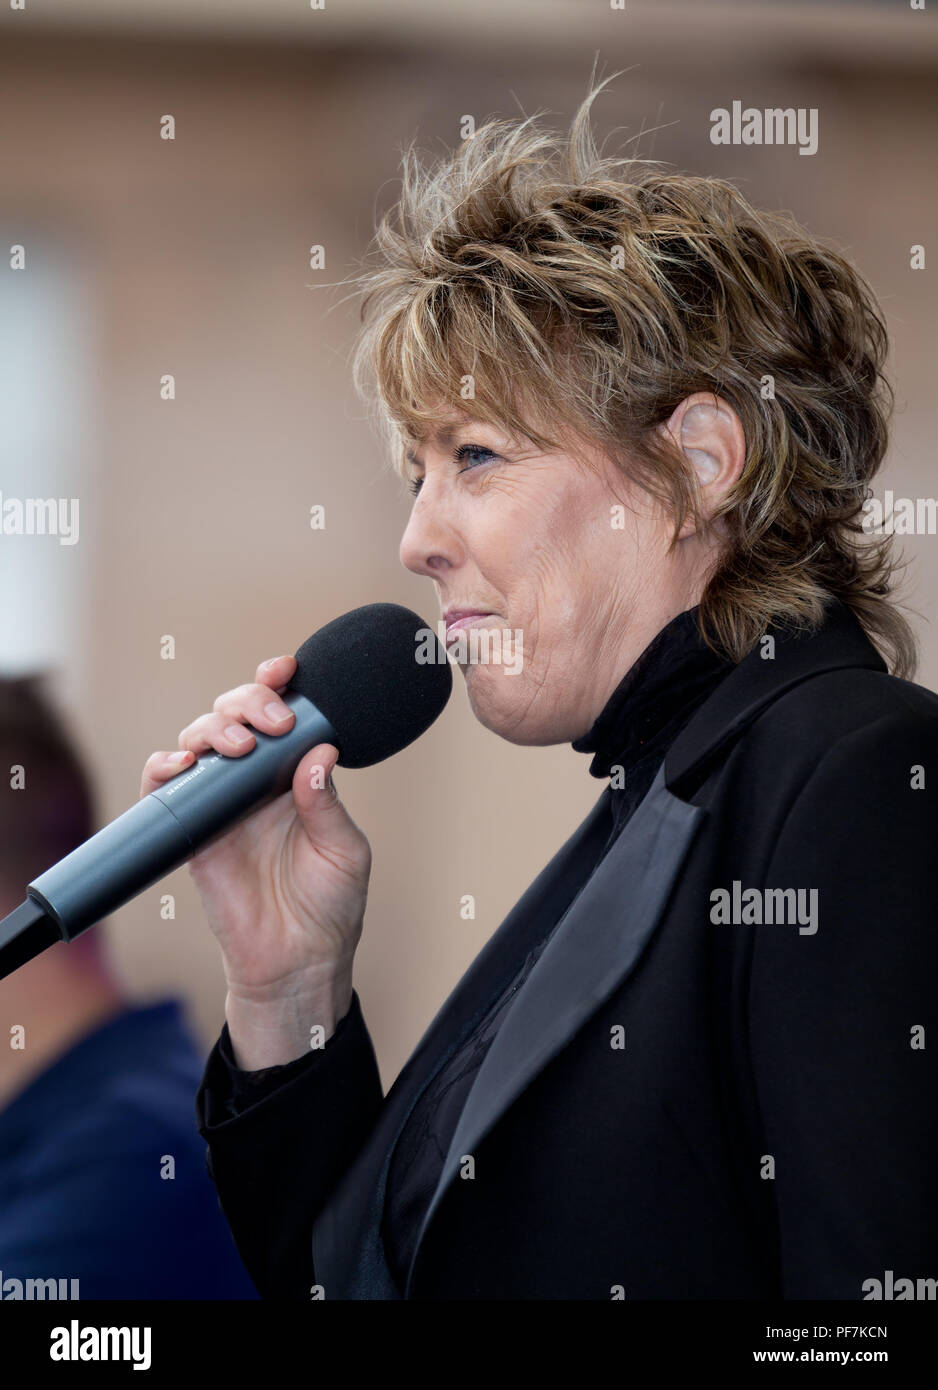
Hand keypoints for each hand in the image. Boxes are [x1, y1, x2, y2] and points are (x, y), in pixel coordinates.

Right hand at [140, 655, 371, 1062]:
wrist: (297, 963)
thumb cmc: (330, 907)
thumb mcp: (345, 851)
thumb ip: (327, 803)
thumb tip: (319, 751)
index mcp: (297, 775)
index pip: (282, 715)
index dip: (277, 684)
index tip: (288, 669)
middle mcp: (256, 781)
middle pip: (235, 715)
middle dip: (248, 701)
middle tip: (273, 723)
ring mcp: (220, 803)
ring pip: (200, 739)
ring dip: (213, 728)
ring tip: (240, 748)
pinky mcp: (191, 831)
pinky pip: (164, 788)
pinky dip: (165, 766)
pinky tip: (185, 764)